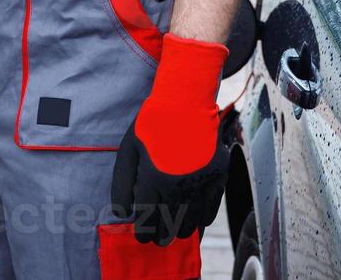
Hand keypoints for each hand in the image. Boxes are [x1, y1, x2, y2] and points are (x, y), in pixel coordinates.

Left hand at [111, 34, 228, 244]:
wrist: (185, 102)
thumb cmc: (152, 125)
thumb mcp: (128, 151)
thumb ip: (121, 184)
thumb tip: (122, 213)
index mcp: (154, 180)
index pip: (148, 221)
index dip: (144, 234)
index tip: (143, 237)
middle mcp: (179, 185)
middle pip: (169, 226)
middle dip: (161, 236)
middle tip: (158, 239)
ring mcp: (201, 181)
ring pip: (191, 222)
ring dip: (182, 230)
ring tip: (175, 230)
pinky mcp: (218, 175)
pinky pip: (212, 208)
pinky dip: (202, 218)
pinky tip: (195, 221)